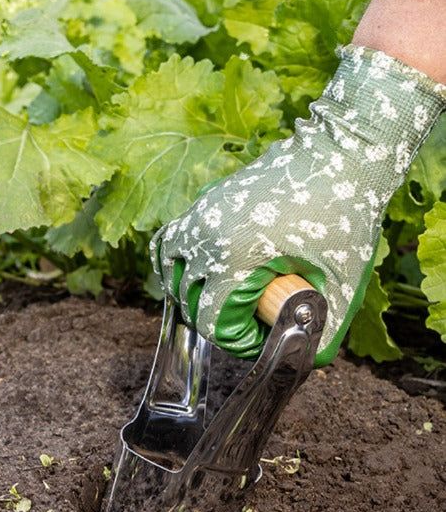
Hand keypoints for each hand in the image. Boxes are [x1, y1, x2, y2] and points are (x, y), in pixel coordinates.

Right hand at [150, 45, 445, 365]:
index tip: (262, 335)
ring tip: (213, 299)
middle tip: (246, 320)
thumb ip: (327, 325)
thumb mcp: (341, 278)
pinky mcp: (204, 203)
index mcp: (233, 257)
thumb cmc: (342, 212)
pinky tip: (196, 270)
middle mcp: (205, 236)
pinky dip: (176, 260)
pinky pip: (170, 239)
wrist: (338, 153)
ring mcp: (199, 215)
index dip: (235, 338)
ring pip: (169, 267)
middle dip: (211, 317)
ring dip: (185, 289)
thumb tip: (311, 358)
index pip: (209, 319)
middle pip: (186, 297)